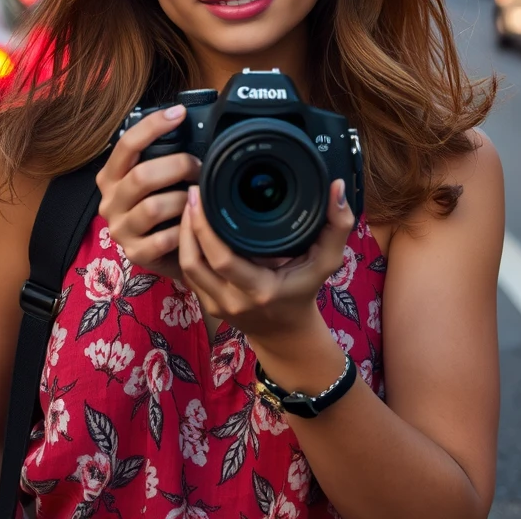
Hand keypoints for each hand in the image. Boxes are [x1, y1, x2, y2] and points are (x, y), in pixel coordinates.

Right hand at [96, 104, 200, 281]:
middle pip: (142, 176)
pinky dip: (184, 229)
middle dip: (178, 167)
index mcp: (111, 175)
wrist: (165, 252)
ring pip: (153, 208)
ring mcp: (121, 229)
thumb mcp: (155, 178)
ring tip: (198, 197)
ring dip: (183, 200)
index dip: (153, 126)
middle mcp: (110, 201)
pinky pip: (163, 239)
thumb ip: (161, 155)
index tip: (180, 113)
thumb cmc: (163, 206)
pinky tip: (193, 223)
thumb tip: (188, 121)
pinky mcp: (135, 254)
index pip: (126, 144)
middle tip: (199, 167)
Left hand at [178, 179, 353, 344]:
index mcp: (260, 289)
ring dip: (182, 235)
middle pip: (194, 261)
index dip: (205, 227)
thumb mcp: (327, 261)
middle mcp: (232, 300)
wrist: (287, 333)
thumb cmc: (305, 292)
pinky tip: (189, 225)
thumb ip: (337, 226)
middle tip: (193, 192)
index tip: (203, 194)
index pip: (222, 258)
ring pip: (185, 267)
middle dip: (188, 224)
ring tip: (189, 204)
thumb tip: (337, 188)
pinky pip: (187, 274)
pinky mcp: (206, 303)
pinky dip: (185, 248)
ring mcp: (216, 304)